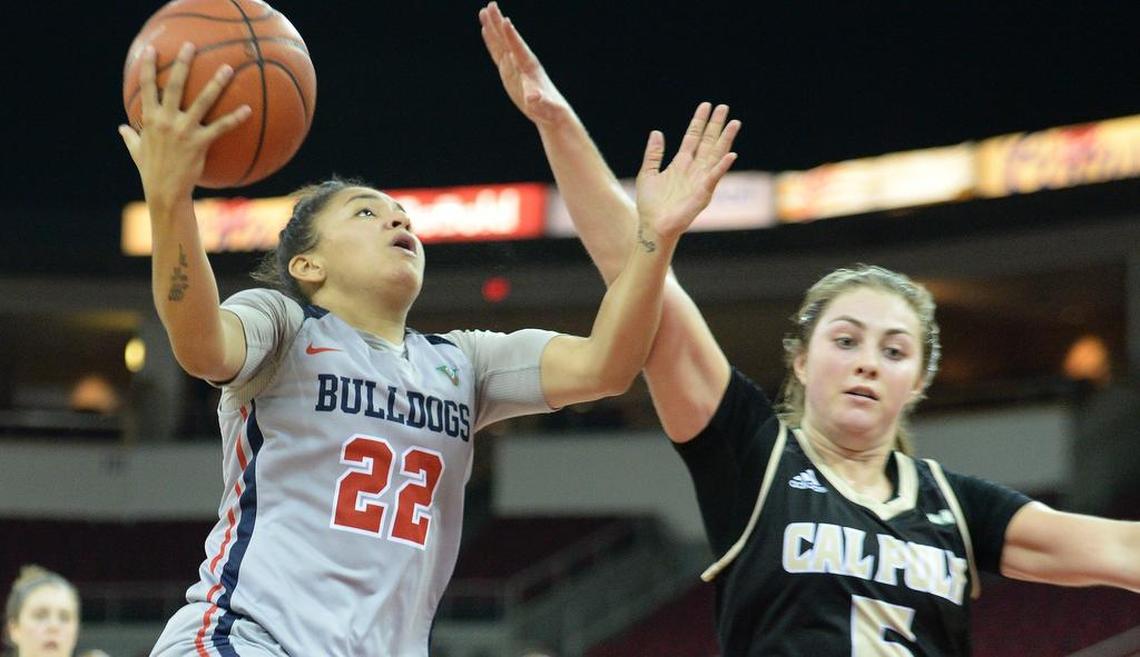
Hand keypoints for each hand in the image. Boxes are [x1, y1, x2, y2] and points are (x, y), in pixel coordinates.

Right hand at [118, 43, 249, 206]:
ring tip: (227, 68)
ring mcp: (184, 130)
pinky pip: (221, 127)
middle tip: (191, 46)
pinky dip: (235, 118)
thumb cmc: (151, 171)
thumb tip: (121, 128)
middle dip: (183, 63)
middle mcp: (166, 121)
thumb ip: (130, 137)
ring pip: (202, 101)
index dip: (149, 67)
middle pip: (175, 85)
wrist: (164, 191)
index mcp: (150, 119)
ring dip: (216, 83)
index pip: (147, 87)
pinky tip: (248, 109)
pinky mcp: (200, 143)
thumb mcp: (136, 151)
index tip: (152, 49)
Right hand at [479, 2, 572, 127]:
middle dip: (499, 23)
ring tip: (484, 11)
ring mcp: (515, 65)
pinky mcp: (509, 70)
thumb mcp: (544, 107)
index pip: (519, 49)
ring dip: (493, 27)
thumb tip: (533, 97)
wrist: (551, 112)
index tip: (505, 20)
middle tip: (491, 4)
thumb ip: (539, 101)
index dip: (512, 36)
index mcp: (530, 68)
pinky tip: (485, 30)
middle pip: (507, 39)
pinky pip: (498, 52)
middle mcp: (522, 62)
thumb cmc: (549, 110)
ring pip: (501, 42)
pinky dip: (491, 41)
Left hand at [635, 103, 740, 240]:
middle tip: (724, 107)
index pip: (693, 137)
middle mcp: (693, 169)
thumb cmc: (650, 204)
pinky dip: (723, 166)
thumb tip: (657, 132)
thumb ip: (653, 154)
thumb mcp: (647, 173)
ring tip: (734, 123)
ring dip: (725, 139)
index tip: (706, 105)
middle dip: (716, 125)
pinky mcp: (703, 193)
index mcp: (681, 164)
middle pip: (708, 142)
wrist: (653, 226)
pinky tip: (732, 154)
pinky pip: (715, 177)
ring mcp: (700, 180)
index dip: (699, 121)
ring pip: (715, 155)